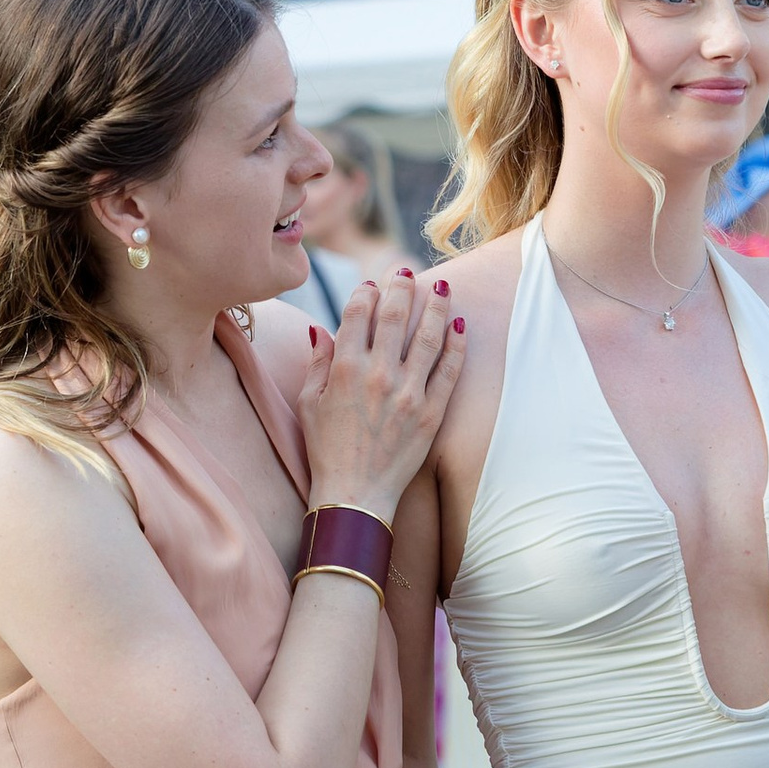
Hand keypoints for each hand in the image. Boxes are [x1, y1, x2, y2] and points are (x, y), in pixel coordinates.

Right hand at [296, 269, 465, 518]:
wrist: (355, 495)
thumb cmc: (326, 450)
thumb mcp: (309, 403)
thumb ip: (318, 362)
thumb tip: (320, 328)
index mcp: (344, 369)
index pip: (359, 313)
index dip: (366, 292)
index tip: (372, 283)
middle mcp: (377, 375)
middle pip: (396, 315)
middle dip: (402, 286)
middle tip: (408, 271)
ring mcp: (408, 393)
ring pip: (427, 337)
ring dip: (436, 307)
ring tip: (442, 288)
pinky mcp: (431, 413)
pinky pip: (448, 371)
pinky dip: (455, 346)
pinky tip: (458, 327)